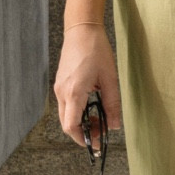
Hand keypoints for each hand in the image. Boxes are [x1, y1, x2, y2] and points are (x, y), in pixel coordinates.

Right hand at [55, 24, 122, 146]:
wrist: (81, 30)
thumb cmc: (96, 50)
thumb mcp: (109, 78)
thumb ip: (112, 104)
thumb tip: (115, 125)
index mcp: (74, 92)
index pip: (71, 126)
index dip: (82, 139)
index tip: (95, 144)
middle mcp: (62, 92)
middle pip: (67, 124)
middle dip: (83, 132)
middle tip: (101, 131)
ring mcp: (59, 88)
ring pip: (66, 115)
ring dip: (81, 122)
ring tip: (99, 118)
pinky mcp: (61, 83)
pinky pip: (66, 105)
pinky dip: (77, 112)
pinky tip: (91, 106)